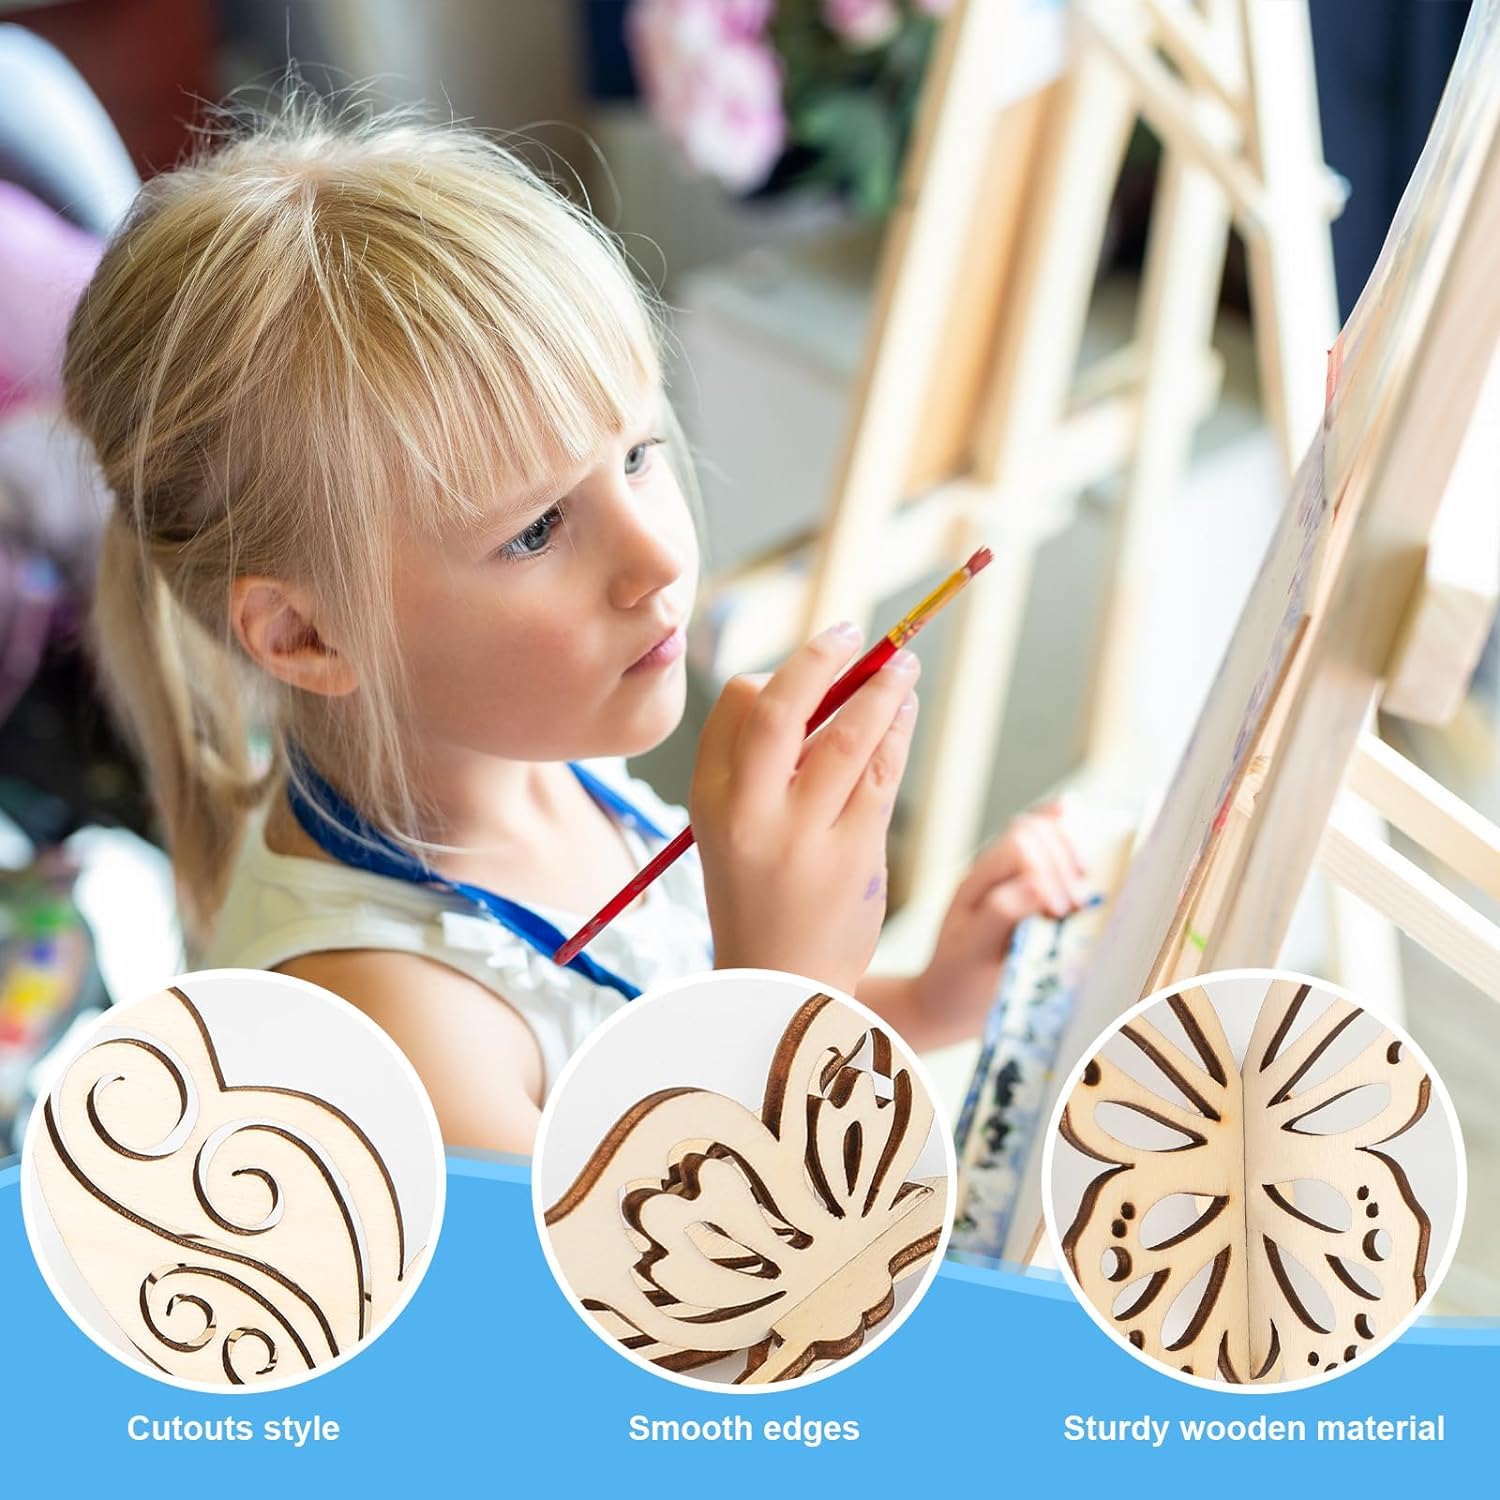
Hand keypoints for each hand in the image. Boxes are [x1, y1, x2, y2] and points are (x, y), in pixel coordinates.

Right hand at [691, 621, 919, 995]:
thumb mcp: (729, 829)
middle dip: (821, 657)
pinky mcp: (855, 852)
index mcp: (711, 799)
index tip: (817, 661)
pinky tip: (904, 713)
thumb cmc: (758, 895)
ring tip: (903, 667)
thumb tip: (814, 686)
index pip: (739, 707)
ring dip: (881, 689)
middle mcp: (750, 812)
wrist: (782, 985)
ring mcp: (804, 834)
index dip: (781, 674)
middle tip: (854, 630)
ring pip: (847, 734)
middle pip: (783, 708)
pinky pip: (881, 773)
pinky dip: (897, 733)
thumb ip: (756, 764)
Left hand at [915, 803, 1090, 1037]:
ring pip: (1040, 832)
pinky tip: (1078, 839)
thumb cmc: (960, 980)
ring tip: (1082, 885)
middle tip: (1077, 906)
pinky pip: (1045, 847)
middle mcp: (990, 871)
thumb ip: (999, 915)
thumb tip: (1036, 885)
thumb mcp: (973, 953)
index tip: (1060, 912)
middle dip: (1062, 863)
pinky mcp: (1026, 885)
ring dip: (1068, 851)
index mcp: (975, 883)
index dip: (1047, 872)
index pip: (1018, 847)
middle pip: (1032, 832)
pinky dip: (1064, 839)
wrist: (949, 999)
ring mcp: (1008, 874)